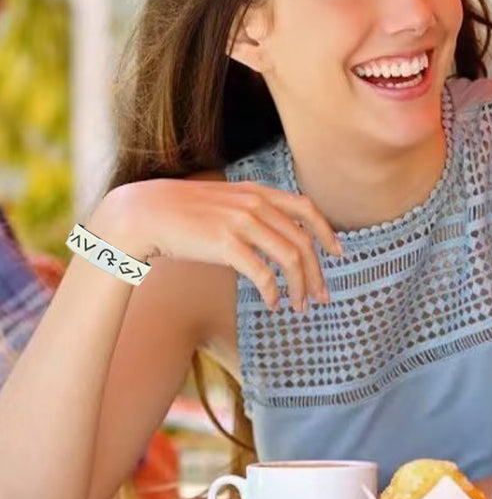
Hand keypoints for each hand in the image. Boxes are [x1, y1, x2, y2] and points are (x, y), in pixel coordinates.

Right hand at [102, 176, 343, 312]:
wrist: (144, 212)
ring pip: (289, 259)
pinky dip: (274, 293)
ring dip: (300, 287)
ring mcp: (241, 222)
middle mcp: (255, 204)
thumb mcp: (226, 201)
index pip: (306, 208)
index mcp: (257, 192)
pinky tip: (273, 304)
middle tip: (322, 295)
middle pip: (303, 240)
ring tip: (299, 306)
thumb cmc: (184, 212)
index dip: (327, 231)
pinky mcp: (226, 244)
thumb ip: (253, 210)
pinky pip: (263, 274)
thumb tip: (277, 236)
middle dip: (317, 271)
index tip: (338, 253)